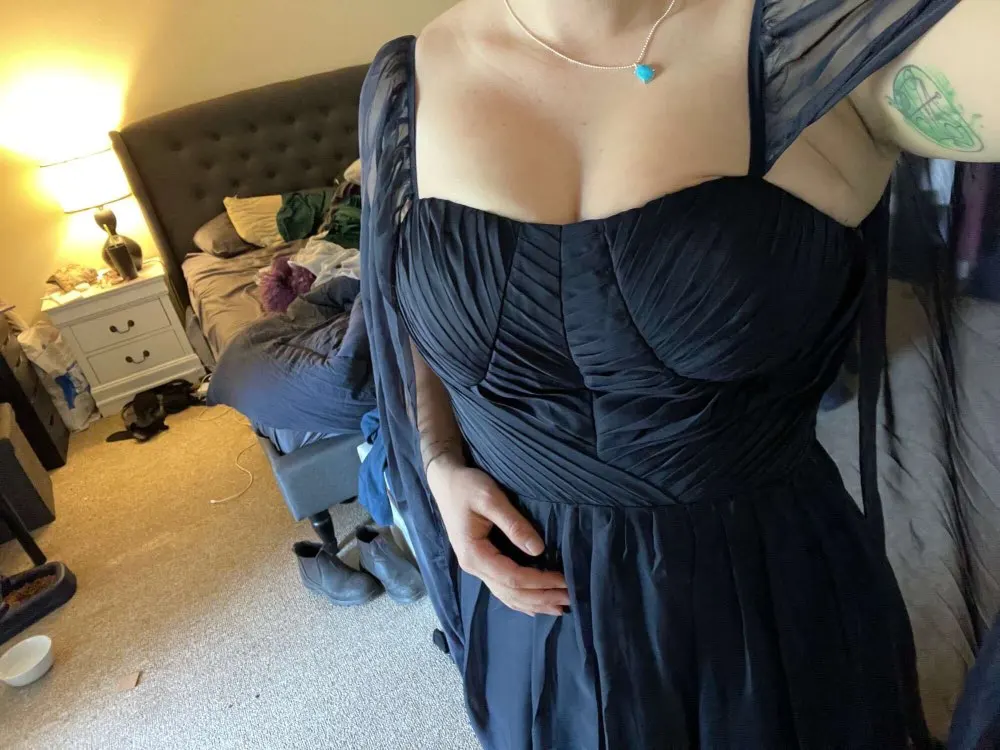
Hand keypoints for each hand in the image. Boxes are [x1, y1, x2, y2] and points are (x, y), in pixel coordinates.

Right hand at [426, 456, 568, 615]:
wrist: (446, 481)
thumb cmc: (467, 486)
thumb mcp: (490, 498)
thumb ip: (513, 523)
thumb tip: (538, 549)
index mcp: (474, 554)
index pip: (513, 577)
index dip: (540, 582)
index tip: (564, 580)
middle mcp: (474, 567)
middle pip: (511, 592)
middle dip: (542, 597)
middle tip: (572, 599)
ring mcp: (477, 567)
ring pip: (507, 595)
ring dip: (534, 603)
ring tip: (561, 608)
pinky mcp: (482, 563)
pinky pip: (502, 588)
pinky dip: (521, 599)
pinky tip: (536, 606)